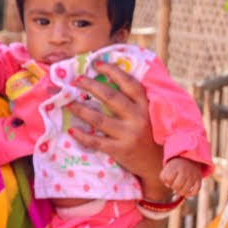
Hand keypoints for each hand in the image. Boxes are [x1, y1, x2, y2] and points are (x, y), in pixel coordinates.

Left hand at [67, 62, 169, 200]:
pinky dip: (82, 136)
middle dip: (91, 86)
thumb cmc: (151, 135)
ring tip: (69, 103)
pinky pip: (96, 141)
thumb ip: (137, 101)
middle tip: (77, 81)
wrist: (158, 164)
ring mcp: (129, 134)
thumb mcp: (150, 114)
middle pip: (111, 97)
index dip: (112, 71)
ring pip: (99, 119)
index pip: (128, 83)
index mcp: (146, 105)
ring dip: (81, 109)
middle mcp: (138, 117)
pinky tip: (72, 130)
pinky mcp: (121, 150)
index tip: (97, 64)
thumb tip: (112, 81)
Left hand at [161, 158, 202, 197]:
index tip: (169, 179)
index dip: (167, 182)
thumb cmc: (176, 167)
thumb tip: (169, 186)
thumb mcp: (167, 168)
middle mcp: (185, 170)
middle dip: (174, 188)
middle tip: (175, 185)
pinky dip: (191, 194)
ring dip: (181, 192)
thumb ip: (163, 177)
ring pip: (186, 190)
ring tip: (180, 190)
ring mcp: (193, 175)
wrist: (190, 159)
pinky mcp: (199, 179)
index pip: (168, 178)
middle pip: (176, 186)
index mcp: (176, 166)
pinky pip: (196, 190)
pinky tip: (187, 193)